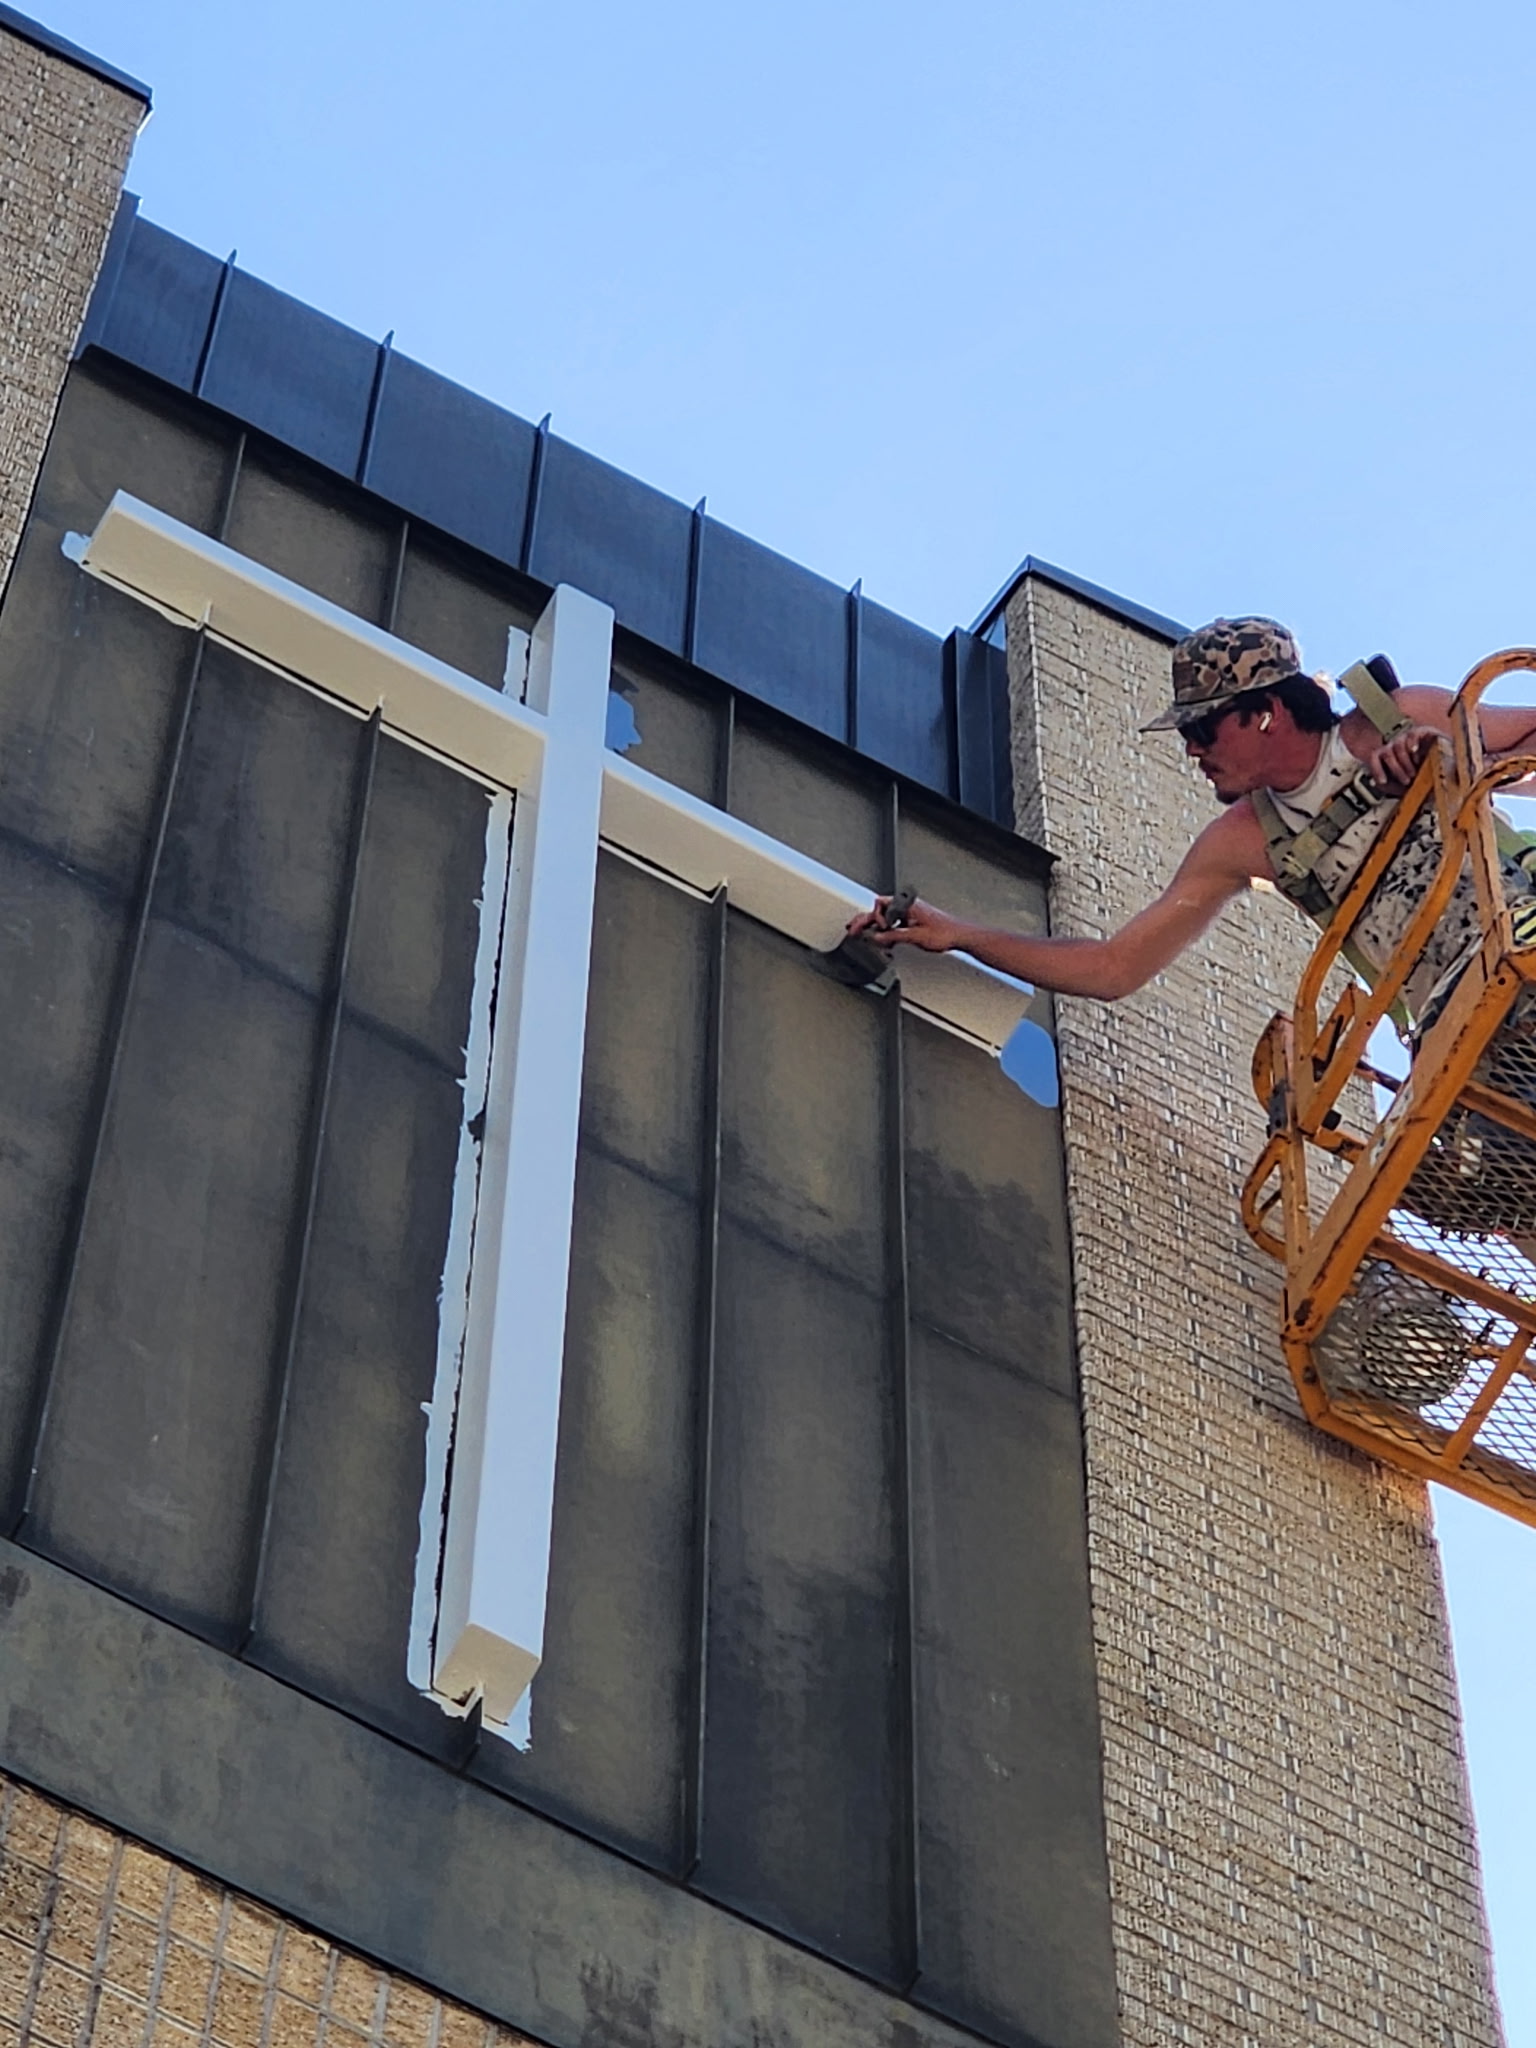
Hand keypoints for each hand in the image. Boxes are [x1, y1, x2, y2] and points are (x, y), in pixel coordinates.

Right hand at [844, 895, 968, 953]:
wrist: (960, 935)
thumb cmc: (945, 932)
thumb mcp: (916, 937)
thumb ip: (894, 936)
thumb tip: (878, 937)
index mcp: (907, 904)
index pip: (881, 904)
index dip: (875, 918)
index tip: (876, 931)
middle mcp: (908, 906)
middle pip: (880, 909)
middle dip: (866, 919)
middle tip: (853, 928)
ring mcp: (910, 913)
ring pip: (886, 916)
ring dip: (875, 926)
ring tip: (862, 933)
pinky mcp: (914, 920)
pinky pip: (895, 922)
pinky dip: (886, 930)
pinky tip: (884, 939)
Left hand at [1367, 725, 1444, 791]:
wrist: (1450, 771)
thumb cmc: (1426, 780)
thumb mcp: (1407, 786)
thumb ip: (1390, 786)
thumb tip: (1377, 784)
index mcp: (1390, 755)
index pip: (1375, 756)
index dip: (1376, 769)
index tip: (1383, 781)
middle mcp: (1397, 744)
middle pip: (1387, 753)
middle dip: (1396, 770)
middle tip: (1407, 780)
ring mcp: (1409, 737)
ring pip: (1397, 745)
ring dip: (1405, 762)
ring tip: (1415, 773)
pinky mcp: (1424, 731)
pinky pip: (1412, 734)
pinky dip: (1412, 744)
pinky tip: (1416, 753)